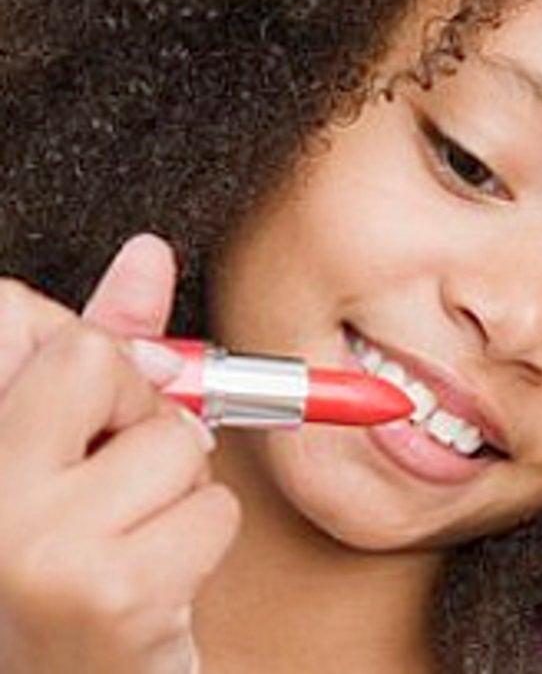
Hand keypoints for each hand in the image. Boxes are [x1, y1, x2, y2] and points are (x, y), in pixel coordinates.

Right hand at [0, 235, 240, 673]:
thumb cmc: (70, 558)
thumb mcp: (69, 445)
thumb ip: (107, 347)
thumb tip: (148, 254)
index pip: (8, 313)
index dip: (78, 350)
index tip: (94, 404)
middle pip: (99, 359)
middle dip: (135, 408)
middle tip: (111, 474)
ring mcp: (35, 547)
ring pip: (177, 439)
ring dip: (178, 482)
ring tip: (129, 533)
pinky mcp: (109, 596)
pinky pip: (213, 508)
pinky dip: (203, 536)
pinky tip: (150, 578)